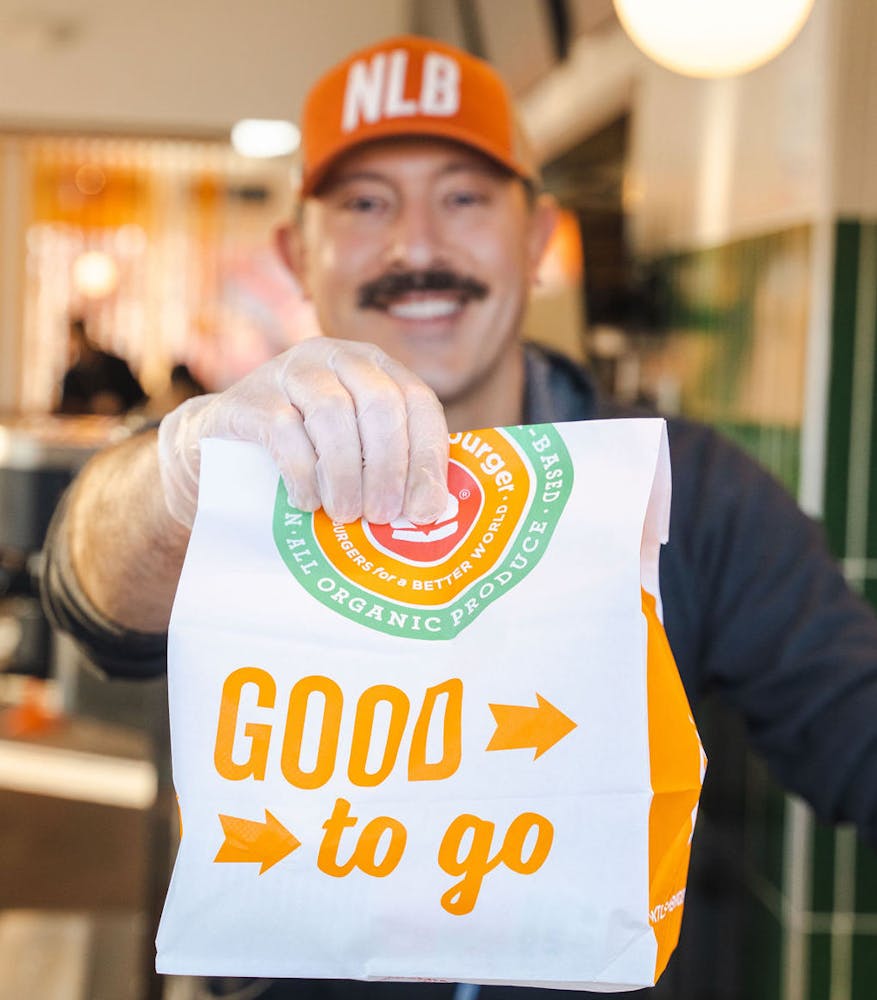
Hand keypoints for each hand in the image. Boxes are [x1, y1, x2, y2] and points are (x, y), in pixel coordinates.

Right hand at [157, 339, 448, 528]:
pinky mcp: (249, 397)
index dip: (426, 457)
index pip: (417, 402)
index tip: (424, 510)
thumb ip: (391, 469)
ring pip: (333, 414)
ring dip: (346, 474)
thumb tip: (432, 512)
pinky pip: (284, 430)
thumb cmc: (303, 456)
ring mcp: (289, 371)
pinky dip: (303, 473)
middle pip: (380, 404)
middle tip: (383, 516)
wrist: (218, 451)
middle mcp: (336, 357)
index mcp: (374, 368)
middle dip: (388, 467)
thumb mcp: (354, 454)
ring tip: (346, 515)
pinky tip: (307, 503)